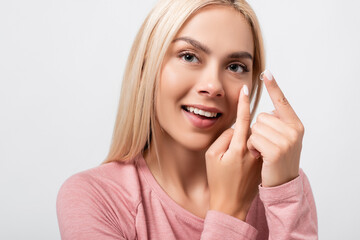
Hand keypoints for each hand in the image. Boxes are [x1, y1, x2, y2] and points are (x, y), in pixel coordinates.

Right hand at [205, 85, 261, 220]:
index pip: (243, 119)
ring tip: (234, 161)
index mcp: (238, 147)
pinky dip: (252, 147)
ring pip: (255, 137)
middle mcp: (252, 151)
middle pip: (252, 127)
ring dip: (247, 139)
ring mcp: (259, 157)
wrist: (231, 204)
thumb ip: (224, 138)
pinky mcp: (263, 164)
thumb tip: (235, 129)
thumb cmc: (218, 181)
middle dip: (243, 128)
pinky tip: (241, 162)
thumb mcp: (212, 157)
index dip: (243, 103)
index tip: (245, 89)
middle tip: (230, 150)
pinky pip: (258, 147)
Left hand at [247, 70, 303, 186]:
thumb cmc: (278, 159)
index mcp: (295, 124)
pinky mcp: (276, 151)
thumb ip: (278, 124)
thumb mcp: (283, 139)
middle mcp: (294, 130)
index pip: (282, 101)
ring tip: (263, 151)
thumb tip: (266, 110)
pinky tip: (259, 156)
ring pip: (255, 127)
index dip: (273, 87)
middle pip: (261, 116)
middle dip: (257, 130)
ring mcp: (286, 140)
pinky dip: (252, 147)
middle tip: (266, 145)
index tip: (267, 73)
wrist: (282, 183)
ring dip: (253, 140)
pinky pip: (253, 138)